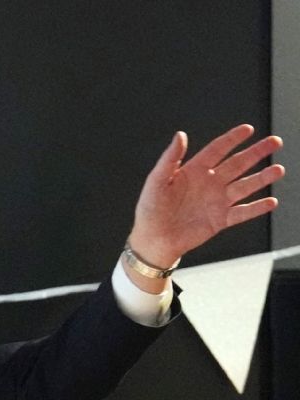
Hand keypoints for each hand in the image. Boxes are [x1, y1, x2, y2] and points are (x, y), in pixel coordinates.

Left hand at [129, 124, 284, 268]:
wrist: (152, 239)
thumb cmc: (150, 210)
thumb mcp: (156, 181)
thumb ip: (170, 159)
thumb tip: (180, 135)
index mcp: (193, 171)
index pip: (217, 150)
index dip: (232, 139)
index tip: (248, 129)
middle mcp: (209, 184)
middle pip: (237, 164)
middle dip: (256, 153)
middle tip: (274, 142)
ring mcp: (216, 201)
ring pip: (244, 186)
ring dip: (262, 178)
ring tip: (278, 170)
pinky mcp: (220, 220)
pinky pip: (242, 213)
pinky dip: (256, 208)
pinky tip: (270, 202)